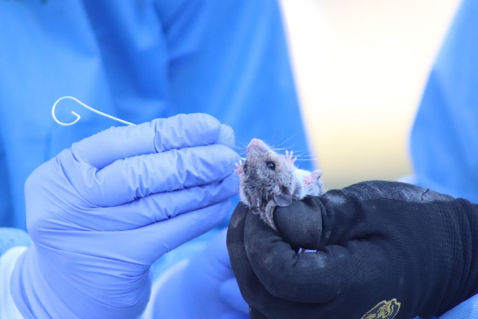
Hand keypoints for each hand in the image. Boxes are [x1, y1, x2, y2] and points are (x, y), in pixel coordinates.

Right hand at [11, 114, 239, 317]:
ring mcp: (96, 233)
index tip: (210, 126)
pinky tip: (220, 205)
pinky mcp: (121, 262)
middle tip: (226, 153)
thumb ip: (131, 160)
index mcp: (65, 170)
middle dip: (195, 160)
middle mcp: (74, 200)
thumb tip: (200, 138)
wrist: (63, 288)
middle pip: (145, 172)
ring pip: (164, 202)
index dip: (174, 131)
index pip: (125, 141)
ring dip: (206, 187)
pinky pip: (173, 231)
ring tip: (229, 176)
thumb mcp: (91, 186)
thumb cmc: (88, 222)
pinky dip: (202, 216)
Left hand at [227, 181, 477, 318]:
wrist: (448, 255)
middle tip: (248, 211)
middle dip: (243, 248)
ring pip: (262, 308)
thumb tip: (269, 214)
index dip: (256, 237)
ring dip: (249, 266)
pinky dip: (263, 283)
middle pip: (260, 294)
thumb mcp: (364, 206)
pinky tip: (271, 252)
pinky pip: (277, 311)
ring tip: (256, 228)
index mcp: (348, 287)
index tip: (258, 204)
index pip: (276, 273)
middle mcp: (336, 317)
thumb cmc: (414, 223)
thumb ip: (314, 216)